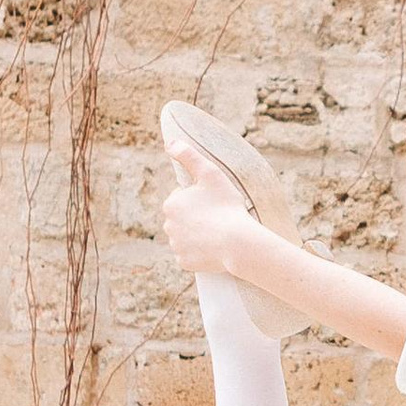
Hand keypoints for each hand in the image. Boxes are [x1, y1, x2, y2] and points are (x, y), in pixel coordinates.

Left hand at [161, 137, 253, 279]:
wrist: (238, 242)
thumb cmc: (226, 206)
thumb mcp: (210, 173)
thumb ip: (189, 155)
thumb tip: (170, 142)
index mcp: (171, 204)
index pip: (183, 198)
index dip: (200, 198)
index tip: (215, 202)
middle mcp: (168, 225)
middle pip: (183, 218)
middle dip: (196, 216)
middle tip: (218, 217)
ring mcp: (176, 246)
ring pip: (186, 236)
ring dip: (198, 234)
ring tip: (218, 232)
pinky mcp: (184, 262)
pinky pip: (190, 254)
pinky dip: (200, 252)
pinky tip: (214, 247)